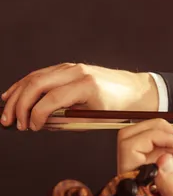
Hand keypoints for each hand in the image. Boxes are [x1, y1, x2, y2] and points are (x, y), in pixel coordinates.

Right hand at [1, 62, 158, 130]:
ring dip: (17, 95)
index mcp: (87, 85)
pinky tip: (12, 96)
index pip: (53, 98)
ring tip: (7, 114)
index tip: (32, 128)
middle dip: (20, 105)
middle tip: (11, 123)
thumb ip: (67, 121)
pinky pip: (41, 74)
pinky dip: (24, 85)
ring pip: (35, 77)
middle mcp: (78, 72)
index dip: (37, 115)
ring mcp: (72, 67)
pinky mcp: (68, 67)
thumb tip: (41, 124)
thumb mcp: (96, 119)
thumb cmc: (119, 107)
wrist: (136, 90)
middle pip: (38, 84)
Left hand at [118, 119, 172, 195]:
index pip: (129, 145)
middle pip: (138, 138)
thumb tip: (164, 157)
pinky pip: (162, 158)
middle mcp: (133, 182)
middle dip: (166, 132)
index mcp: (133, 189)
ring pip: (155, 146)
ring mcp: (142, 181)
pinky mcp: (152, 183)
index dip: (154, 135)